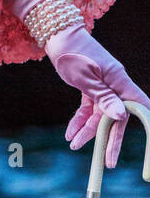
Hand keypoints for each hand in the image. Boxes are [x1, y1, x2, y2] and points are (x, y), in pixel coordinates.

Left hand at [46, 25, 149, 166]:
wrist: (56, 34)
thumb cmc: (72, 52)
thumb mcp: (85, 77)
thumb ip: (103, 98)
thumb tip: (121, 117)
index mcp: (119, 81)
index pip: (139, 105)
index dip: (146, 122)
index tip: (148, 141)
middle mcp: (114, 85)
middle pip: (117, 117)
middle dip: (111, 140)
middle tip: (107, 163)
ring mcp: (102, 86)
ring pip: (100, 115)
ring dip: (88, 131)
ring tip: (75, 145)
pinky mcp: (90, 86)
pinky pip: (88, 108)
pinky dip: (79, 120)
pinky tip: (70, 133)